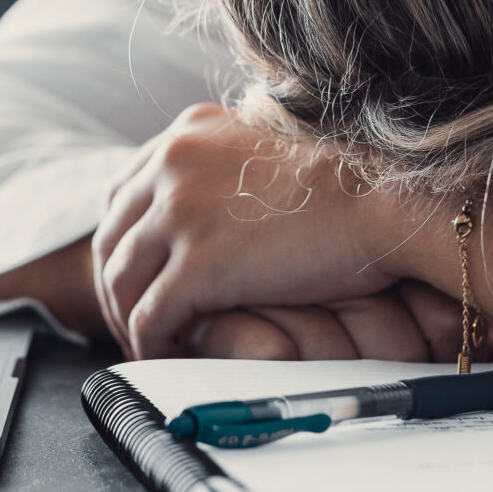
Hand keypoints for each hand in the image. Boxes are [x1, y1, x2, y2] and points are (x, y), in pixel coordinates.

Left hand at [92, 103, 439, 357]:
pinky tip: (167, 358)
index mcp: (186, 133)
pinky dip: (150, 344)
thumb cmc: (345, 183)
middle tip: (129, 319)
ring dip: (128, 320)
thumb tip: (215, 199)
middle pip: (112, 236)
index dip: (121, 241)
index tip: (133, 273)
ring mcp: (179, 213)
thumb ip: (226, 167)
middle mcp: (172, 163)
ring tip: (148, 345)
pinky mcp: (196, 264)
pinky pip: (150, 318)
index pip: (123, 192)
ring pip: (121, 280)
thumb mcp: (264, 151)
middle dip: (114, 284)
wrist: (380, 200)